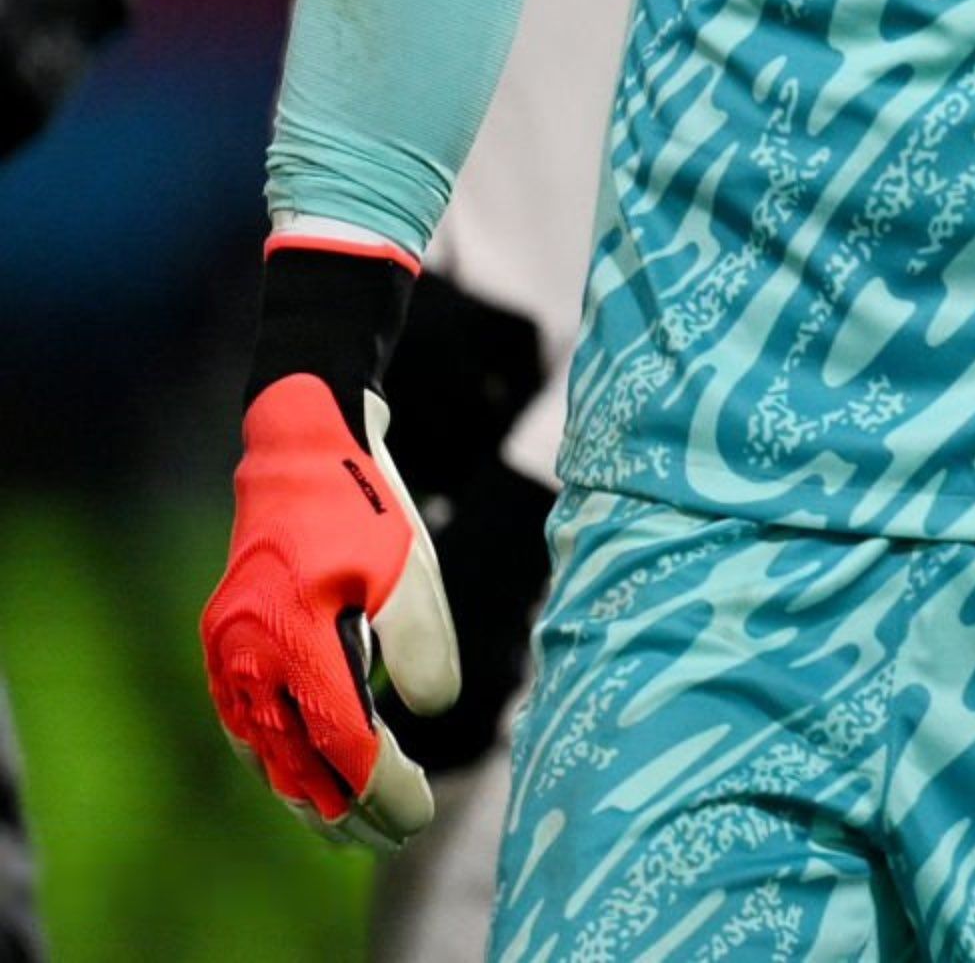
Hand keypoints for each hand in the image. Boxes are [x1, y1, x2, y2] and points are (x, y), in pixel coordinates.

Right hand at [201, 377, 461, 846]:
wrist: (297, 453)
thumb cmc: (360, 508)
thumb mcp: (408, 567)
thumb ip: (420, 643)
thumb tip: (428, 712)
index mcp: (297, 641)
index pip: (343, 742)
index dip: (381, 787)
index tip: (419, 815)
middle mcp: (251, 660)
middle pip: (298, 762)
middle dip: (348, 809)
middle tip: (394, 841)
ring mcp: (231, 656)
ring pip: (266, 754)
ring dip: (308, 798)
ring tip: (350, 835)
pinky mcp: (227, 648)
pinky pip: (247, 728)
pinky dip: (277, 764)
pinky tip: (303, 784)